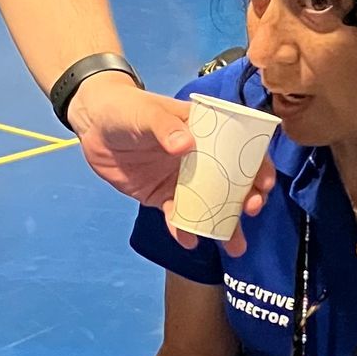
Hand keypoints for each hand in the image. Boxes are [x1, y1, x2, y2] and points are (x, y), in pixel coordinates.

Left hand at [66, 75, 274, 253]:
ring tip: (234, 247)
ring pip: (210, 205)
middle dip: (246, 200)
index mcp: (206, 132)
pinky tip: (187, 240)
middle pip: (233, 182)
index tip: (263, 184)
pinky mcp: (162, 196)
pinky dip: (184, 229)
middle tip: (249, 212)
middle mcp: (201, 158)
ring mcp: (182, 180)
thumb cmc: (125, 108)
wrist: (93, 124)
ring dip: (223, 225)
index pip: (242, 148)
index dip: (258, 166)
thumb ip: (164, 127)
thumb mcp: (146, 112)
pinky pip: (178, 216)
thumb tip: (184, 145)